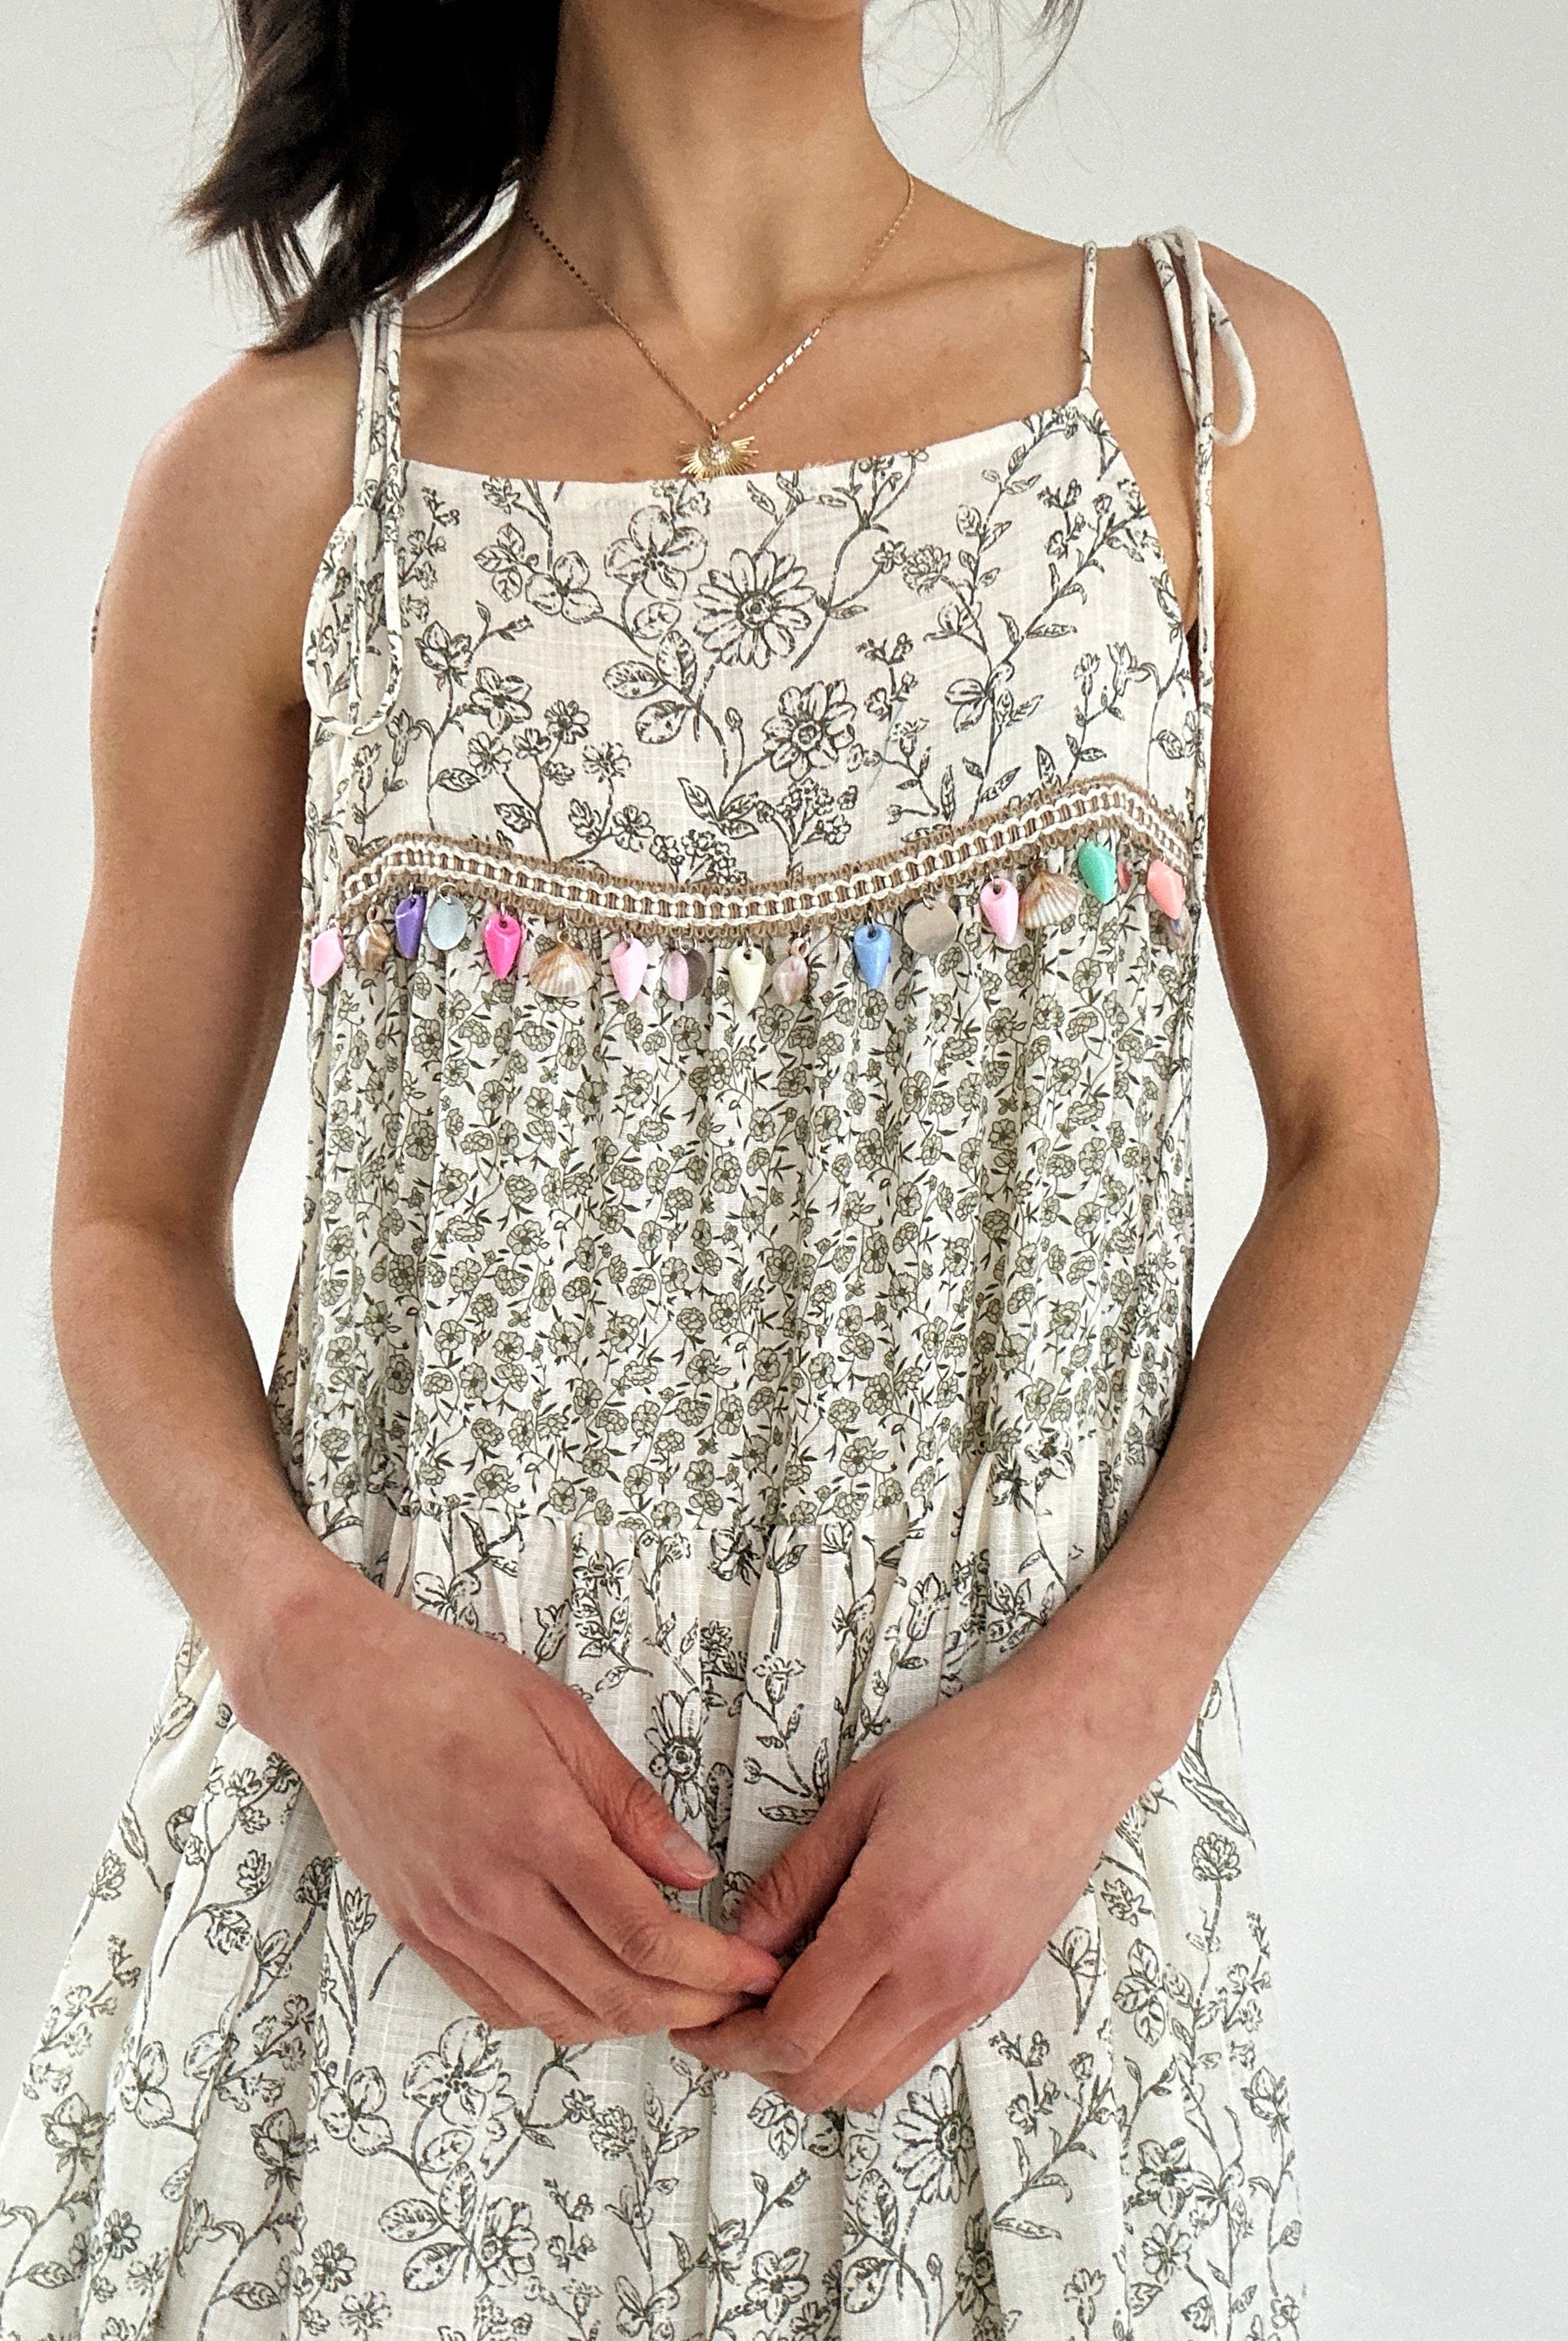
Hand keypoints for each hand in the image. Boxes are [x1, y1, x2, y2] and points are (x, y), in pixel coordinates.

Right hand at [231, 1553, 782, 2038]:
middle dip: (687, 2009)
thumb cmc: (452, 1685)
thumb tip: (695, 1873)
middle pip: (609, 1993)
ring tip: (672, 1998)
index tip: (757, 1973)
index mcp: (540, 1827)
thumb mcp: (561, 1717)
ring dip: (625, 2021)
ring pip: (555, 2015)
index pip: (645, 1936)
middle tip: (732, 1998)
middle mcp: (491, 1892)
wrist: (337, 1690)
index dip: (714, 1970)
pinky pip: (498, 2006)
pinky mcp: (417, 1932)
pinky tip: (590, 1984)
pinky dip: (557, 2012)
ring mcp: (447, 1922)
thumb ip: (630, 1804)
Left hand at [668, 1635, 1175, 2111]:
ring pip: (871, 2083)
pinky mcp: (996, 1989)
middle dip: (758, 2062)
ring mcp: (973, 1991)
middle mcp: (936, 1975)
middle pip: (823, 2079)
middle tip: (726, 2013)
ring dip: (814, 2062)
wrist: (1076, 1745)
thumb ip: (795, 1879)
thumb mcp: (858, 1796)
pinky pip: (916, 2051)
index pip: (789, 2030)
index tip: (693, 2018)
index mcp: (891, 1920)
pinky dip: (865, 2043)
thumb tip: (739, 1941)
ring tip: (784, 1999)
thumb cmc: (968, 1750)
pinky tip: (844, 1985)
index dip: (727, 2039)